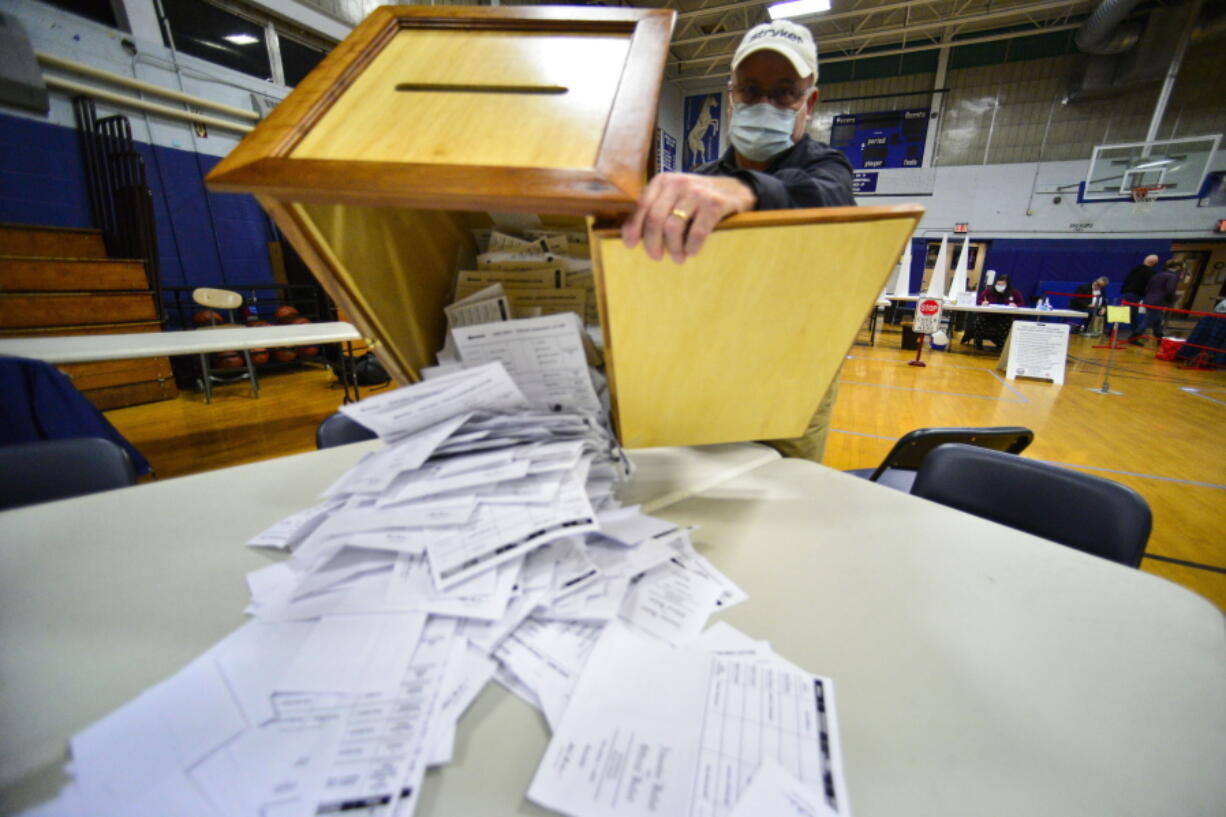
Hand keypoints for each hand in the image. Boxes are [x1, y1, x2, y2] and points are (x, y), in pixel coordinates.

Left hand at [621, 172, 755, 262]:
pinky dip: (692, 246)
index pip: (642, 205)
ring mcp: (697, 193)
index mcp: (663, 181)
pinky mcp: (715, 204)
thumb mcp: (673, 196)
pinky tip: (692, 252)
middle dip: (653, 243)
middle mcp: (678, 184)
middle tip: (656, 257)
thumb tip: (631, 237)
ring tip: (678, 258)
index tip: (631, 246)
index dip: (634, 227)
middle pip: (655, 219)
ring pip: (674, 227)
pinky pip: (697, 232)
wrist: (734, 189)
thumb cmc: (697, 199)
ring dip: (673, 248)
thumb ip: (654, 209)